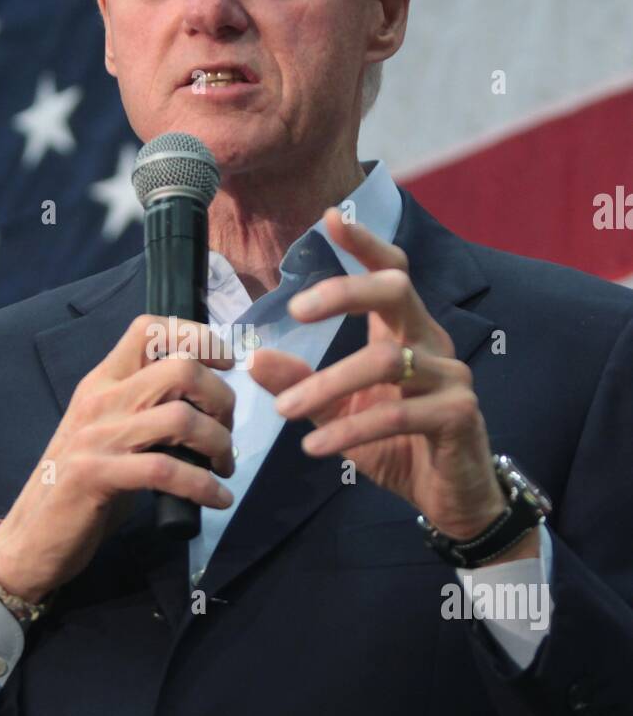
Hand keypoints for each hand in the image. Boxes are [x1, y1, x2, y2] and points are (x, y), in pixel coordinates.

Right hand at [0, 315, 235, 605]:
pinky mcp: (96, 476)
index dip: (197, 337)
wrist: (31, 537)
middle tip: (226, 430)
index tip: (225, 363)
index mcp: (102, 382)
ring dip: (218, 444)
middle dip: (221, 398)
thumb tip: (205, 402)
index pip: (149, 329)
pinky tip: (216, 498)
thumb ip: (146, 410)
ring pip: (180, 418)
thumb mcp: (110, 433)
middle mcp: (100, 400)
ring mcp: (96, 437)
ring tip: (224, 467)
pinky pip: (166, 470)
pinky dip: (203, 486)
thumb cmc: (80, 486)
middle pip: (180, 369)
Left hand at [248, 212, 509, 542]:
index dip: (365, 243)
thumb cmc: (398, 446)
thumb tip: (255, 358)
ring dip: (328, 383)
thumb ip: (301, 384)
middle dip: (345, 291)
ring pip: (386, 361)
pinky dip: (351, 429)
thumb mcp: (339, 414)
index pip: (391, 272)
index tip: (330, 218)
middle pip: (396, 291)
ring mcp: (451, 376)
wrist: (452, 498)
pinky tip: (316, 447)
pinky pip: (398, 413)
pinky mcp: (459, 414)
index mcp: (406, 332)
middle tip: (296, 310)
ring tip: (286, 411)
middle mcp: (432, 343)